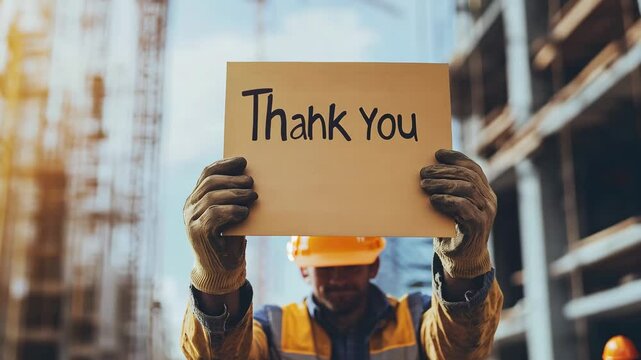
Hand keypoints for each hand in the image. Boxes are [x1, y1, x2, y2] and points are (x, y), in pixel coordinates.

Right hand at [184, 157, 257, 293]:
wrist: (221, 270)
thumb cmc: (230, 240)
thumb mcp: (232, 214)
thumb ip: (233, 197)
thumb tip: (250, 176)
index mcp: (197, 198)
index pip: (207, 173)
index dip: (225, 164)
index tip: (243, 161)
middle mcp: (190, 207)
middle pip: (210, 182)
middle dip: (232, 179)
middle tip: (251, 182)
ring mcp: (191, 220)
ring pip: (212, 197)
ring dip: (235, 194)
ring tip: (252, 196)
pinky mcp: (198, 233)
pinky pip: (214, 215)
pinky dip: (231, 210)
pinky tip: (244, 212)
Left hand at [420, 149, 495, 278]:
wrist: (461, 259)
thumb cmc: (451, 229)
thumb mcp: (450, 206)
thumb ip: (446, 190)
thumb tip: (426, 171)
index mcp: (484, 191)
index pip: (473, 168)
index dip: (456, 158)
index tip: (438, 153)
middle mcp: (489, 199)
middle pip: (468, 176)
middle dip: (444, 171)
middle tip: (424, 172)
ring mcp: (486, 212)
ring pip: (467, 188)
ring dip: (443, 184)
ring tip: (425, 185)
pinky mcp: (479, 225)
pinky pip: (464, 207)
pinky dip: (447, 200)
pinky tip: (433, 200)